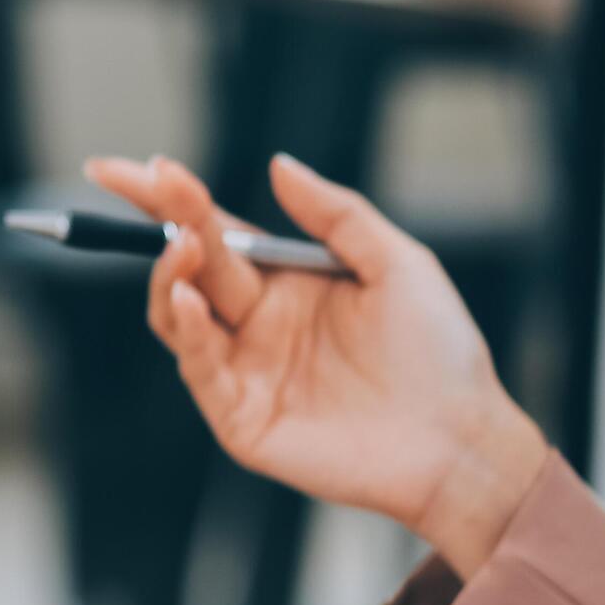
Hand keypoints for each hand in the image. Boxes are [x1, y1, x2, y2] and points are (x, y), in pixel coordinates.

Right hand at [84, 153, 546, 578]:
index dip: (176, 200)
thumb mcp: (399, 265)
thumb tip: (278, 163)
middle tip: (153, 183)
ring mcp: (243, 370)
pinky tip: (193, 299)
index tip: (145, 165)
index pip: (217, 231)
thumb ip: (337, 214)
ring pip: (174, 314)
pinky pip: (196, 366)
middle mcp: (255, 323)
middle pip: (189, 264)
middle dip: (162, 221)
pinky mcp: (239, 416)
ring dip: (169, 274)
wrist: (460, 441)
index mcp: (287, 283)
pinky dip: (186, 330)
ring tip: (184, 243)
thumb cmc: (439, 356)